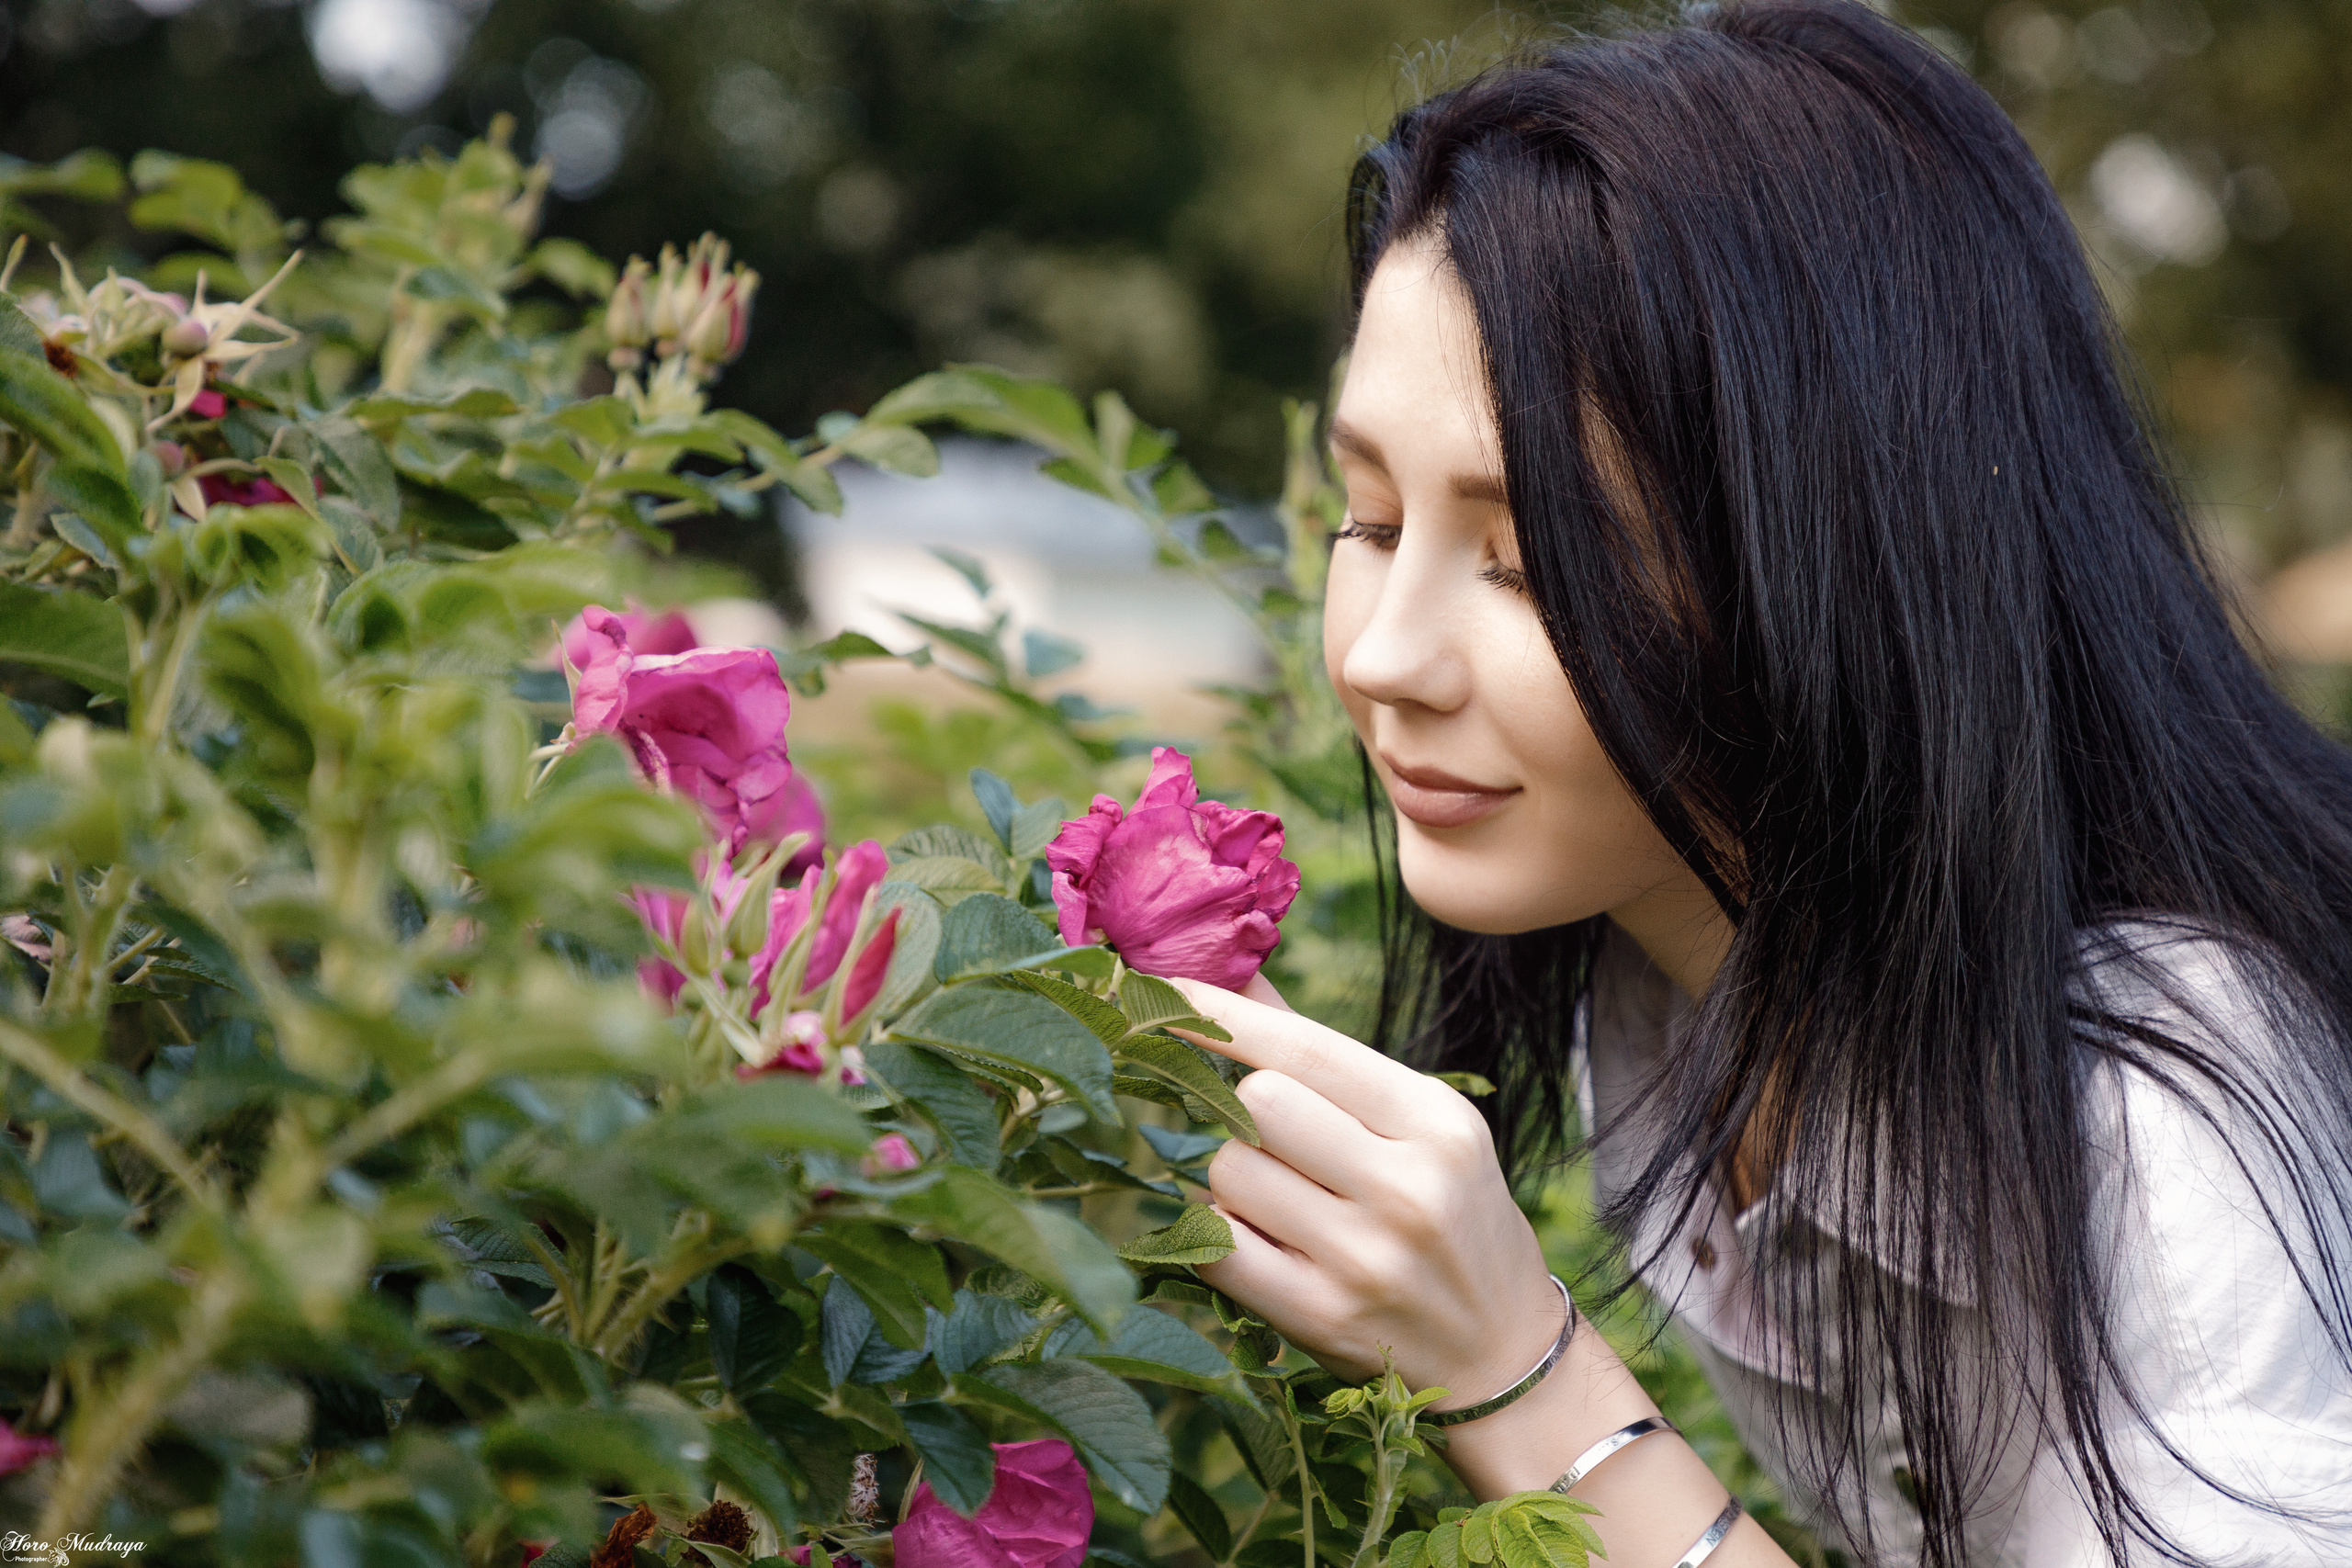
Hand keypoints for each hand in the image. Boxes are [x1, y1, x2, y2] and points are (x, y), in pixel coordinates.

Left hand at [1171, 975, 1564, 1405]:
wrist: (1503, 1352)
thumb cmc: (1451, 1215)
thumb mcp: (1419, 1125)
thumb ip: (1326, 1057)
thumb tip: (1240, 979)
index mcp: (1437, 1121)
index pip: (1305, 1047)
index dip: (1222, 1015)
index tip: (1160, 989)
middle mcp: (1407, 1187)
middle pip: (1257, 1103)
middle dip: (1244, 1113)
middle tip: (1279, 1145)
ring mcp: (1363, 1258)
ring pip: (1227, 1172)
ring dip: (1234, 1179)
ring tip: (1286, 1204)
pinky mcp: (1322, 1318)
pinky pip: (1216, 1247)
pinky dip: (1219, 1237)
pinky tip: (1262, 1243)